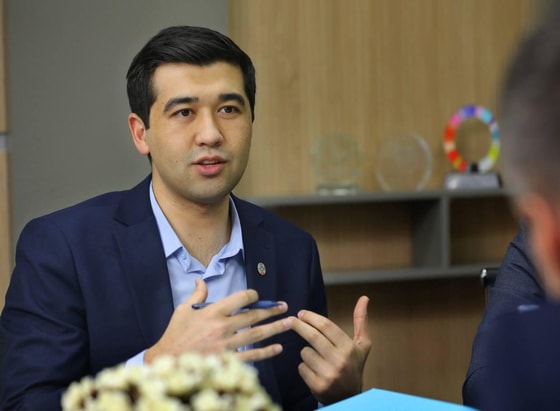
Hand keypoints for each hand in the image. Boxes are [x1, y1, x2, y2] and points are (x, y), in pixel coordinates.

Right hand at [145, 278, 290, 362]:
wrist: (167, 360)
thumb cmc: (175, 334)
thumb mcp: (183, 310)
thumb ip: (197, 294)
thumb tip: (201, 279)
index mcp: (213, 312)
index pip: (240, 298)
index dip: (252, 295)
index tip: (257, 296)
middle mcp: (222, 327)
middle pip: (253, 316)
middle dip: (271, 311)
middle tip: (284, 307)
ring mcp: (226, 345)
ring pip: (257, 335)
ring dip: (275, 328)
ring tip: (289, 323)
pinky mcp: (228, 360)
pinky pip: (251, 356)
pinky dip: (266, 352)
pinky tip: (278, 348)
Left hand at [286, 296, 370, 404]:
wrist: (350, 397)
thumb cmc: (354, 365)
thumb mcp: (362, 344)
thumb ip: (361, 320)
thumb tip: (364, 298)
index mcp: (349, 348)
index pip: (326, 326)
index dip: (311, 317)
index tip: (301, 313)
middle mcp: (339, 361)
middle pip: (312, 336)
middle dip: (298, 325)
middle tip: (290, 320)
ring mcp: (328, 374)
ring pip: (305, 352)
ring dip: (306, 351)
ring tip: (315, 357)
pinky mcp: (317, 386)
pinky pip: (301, 367)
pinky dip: (304, 366)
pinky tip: (314, 370)